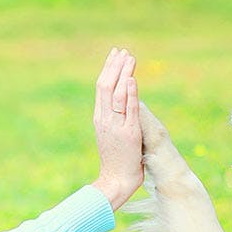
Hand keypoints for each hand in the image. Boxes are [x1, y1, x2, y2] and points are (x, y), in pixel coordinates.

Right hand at [91, 47, 142, 209]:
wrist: (115, 180)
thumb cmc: (116, 160)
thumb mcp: (111, 135)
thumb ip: (114, 119)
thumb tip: (121, 105)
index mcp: (100, 118)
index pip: (102, 88)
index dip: (108, 70)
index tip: (115, 55)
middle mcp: (105, 119)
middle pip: (106, 86)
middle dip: (115, 67)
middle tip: (124, 51)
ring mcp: (116, 125)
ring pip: (117, 94)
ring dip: (124, 74)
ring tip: (130, 58)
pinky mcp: (129, 133)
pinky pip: (129, 109)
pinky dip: (130, 93)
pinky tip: (132, 79)